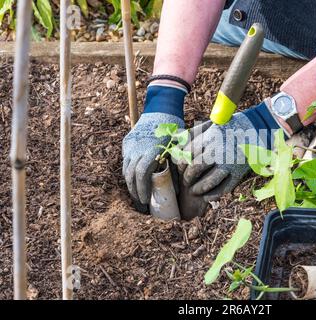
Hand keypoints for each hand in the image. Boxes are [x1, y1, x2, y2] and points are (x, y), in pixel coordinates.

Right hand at [122, 84, 185, 210]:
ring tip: (137, 196)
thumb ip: (177, 166)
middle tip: (141, 205)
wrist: (161, 109)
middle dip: (134, 192)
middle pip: (130, 175)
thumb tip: (180, 189)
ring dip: (130, 185)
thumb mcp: (179, 147)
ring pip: (125, 170)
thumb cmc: (174, 130)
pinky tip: (135, 182)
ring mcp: (130, 145)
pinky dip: (129, 174)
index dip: (142, 190)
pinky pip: (125, 162)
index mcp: (151, 150)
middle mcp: (137, 148)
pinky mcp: (127, 143)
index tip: (145, 201)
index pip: (142, 174)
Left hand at [178, 101, 281, 201]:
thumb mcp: (211, 125)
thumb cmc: (228, 127)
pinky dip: (212, 195)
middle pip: (195, 168)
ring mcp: (229, 162)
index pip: (188, 154)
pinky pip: (223, 188)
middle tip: (186, 180)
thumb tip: (175, 140)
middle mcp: (218, 150)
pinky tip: (206, 196)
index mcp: (209, 137)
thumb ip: (193, 133)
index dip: (181, 164)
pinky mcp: (239, 172)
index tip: (181, 168)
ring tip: (194, 190)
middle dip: (187, 177)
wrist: (255, 129)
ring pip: (208, 181)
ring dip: (198, 188)